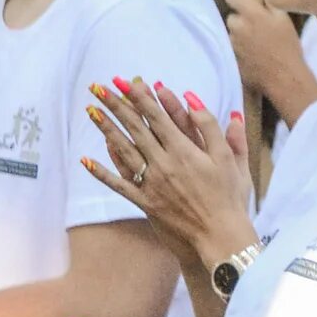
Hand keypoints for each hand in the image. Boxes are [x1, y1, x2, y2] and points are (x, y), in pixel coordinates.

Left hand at [82, 77, 254, 270]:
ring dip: (105, 129)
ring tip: (90, 111)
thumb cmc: (230, 197)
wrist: (219, 235)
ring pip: (123, 151)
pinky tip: (85, 160)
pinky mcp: (144, 202)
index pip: (158, 117)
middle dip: (117, 105)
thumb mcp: (230, 158)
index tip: (129, 81)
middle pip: (136, 128)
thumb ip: (213, 127)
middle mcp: (164, 163)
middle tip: (100, 87)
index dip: (142, 97)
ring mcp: (151, 183)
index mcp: (185, 151)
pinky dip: (101, 172)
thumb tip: (194, 99)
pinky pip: (119, 184)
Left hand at [225, 0, 316, 118]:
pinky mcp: (230, 57)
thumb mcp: (285, 20)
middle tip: (258, 28)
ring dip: (240, 36)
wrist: (284, 77)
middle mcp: (237, 27)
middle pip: (232, 17)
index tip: (246, 4)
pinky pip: (232, 48)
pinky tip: (253, 56)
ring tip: (257, 44)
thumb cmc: (288, 46)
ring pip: (232, 34)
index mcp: (252, 14)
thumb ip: (269, 4)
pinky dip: (240, 50)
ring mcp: (231, 43)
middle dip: (242, 20)